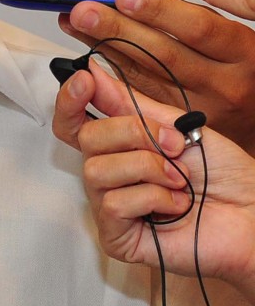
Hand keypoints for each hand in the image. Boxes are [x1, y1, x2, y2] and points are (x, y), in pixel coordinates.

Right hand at [53, 66, 254, 303]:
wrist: (252, 211)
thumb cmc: (221, 172)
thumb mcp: (174, 124)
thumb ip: (127, 101)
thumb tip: (91, 69)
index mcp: (116, 145)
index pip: (71, 121)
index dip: (69, 98)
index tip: (86, 79)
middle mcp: (106, 173)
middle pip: (85, 138)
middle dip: (133, 133)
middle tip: (174, 146)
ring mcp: (108, 205)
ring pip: (97, 170)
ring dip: (148, 169)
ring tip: (179, 180)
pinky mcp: (116, 237)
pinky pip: (114, 204)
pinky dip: (153, 198)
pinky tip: (176, 206)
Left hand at [59, 0, 254, 153]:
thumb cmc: (237, 68)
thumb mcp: (224, 35)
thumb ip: (174, 11)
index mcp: (241, 51)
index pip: (198, 28)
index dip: (158, 10)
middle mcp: (221, 83)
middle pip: (164, 55)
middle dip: (118, 30)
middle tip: (82, 11)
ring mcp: (199, 111)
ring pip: (143, 78)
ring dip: (101, 48)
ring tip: (72, 24)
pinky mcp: (175, 127)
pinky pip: (135, 100)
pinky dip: (105, 75)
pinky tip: (82, 55)